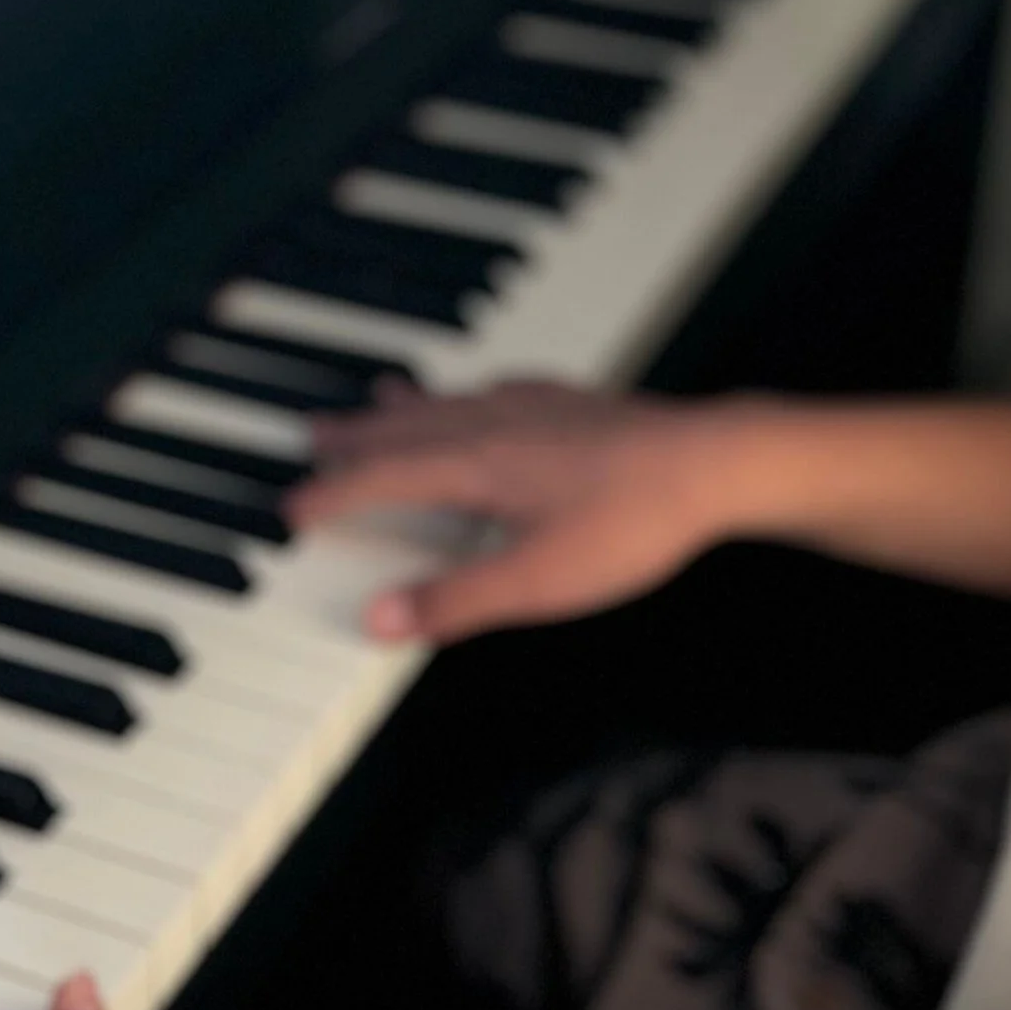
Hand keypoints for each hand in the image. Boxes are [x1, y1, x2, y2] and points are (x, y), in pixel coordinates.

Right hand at [289, 378, 754, 642]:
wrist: (718, 463)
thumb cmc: (634, 520)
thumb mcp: (538, 582)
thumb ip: (455, 601)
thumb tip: (377, 620)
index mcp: (476, 465)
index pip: (382, 479)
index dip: (332, 496)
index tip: (292, 510)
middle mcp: (496, 424)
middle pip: (405, 428)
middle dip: (353, 437)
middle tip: (310, 437)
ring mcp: (536, 407)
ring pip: (448, 402)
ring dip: (402, 409)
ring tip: (376, 403)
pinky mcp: (573, 404)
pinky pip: (496, 389)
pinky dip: (466, 394)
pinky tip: (483, 395)